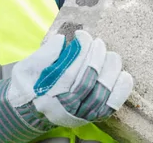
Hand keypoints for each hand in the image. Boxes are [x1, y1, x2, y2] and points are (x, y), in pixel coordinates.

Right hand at [0, 30, 132, 142]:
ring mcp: (80, 115)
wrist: (29, 108)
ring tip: (112, 55)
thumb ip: (44, 54)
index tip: (83, 35)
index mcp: (47, 95)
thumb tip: (62, 40)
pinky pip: (110, 107)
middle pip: (88, 84)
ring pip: (101, 95)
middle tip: (99, 43)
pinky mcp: (91, 117)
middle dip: (97, 59)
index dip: (80, 52)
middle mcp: (64, 109)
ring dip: (111, 72)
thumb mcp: (28, 67)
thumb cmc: (29, 84)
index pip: (69, 73)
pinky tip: (125, 75)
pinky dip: (121, 91)